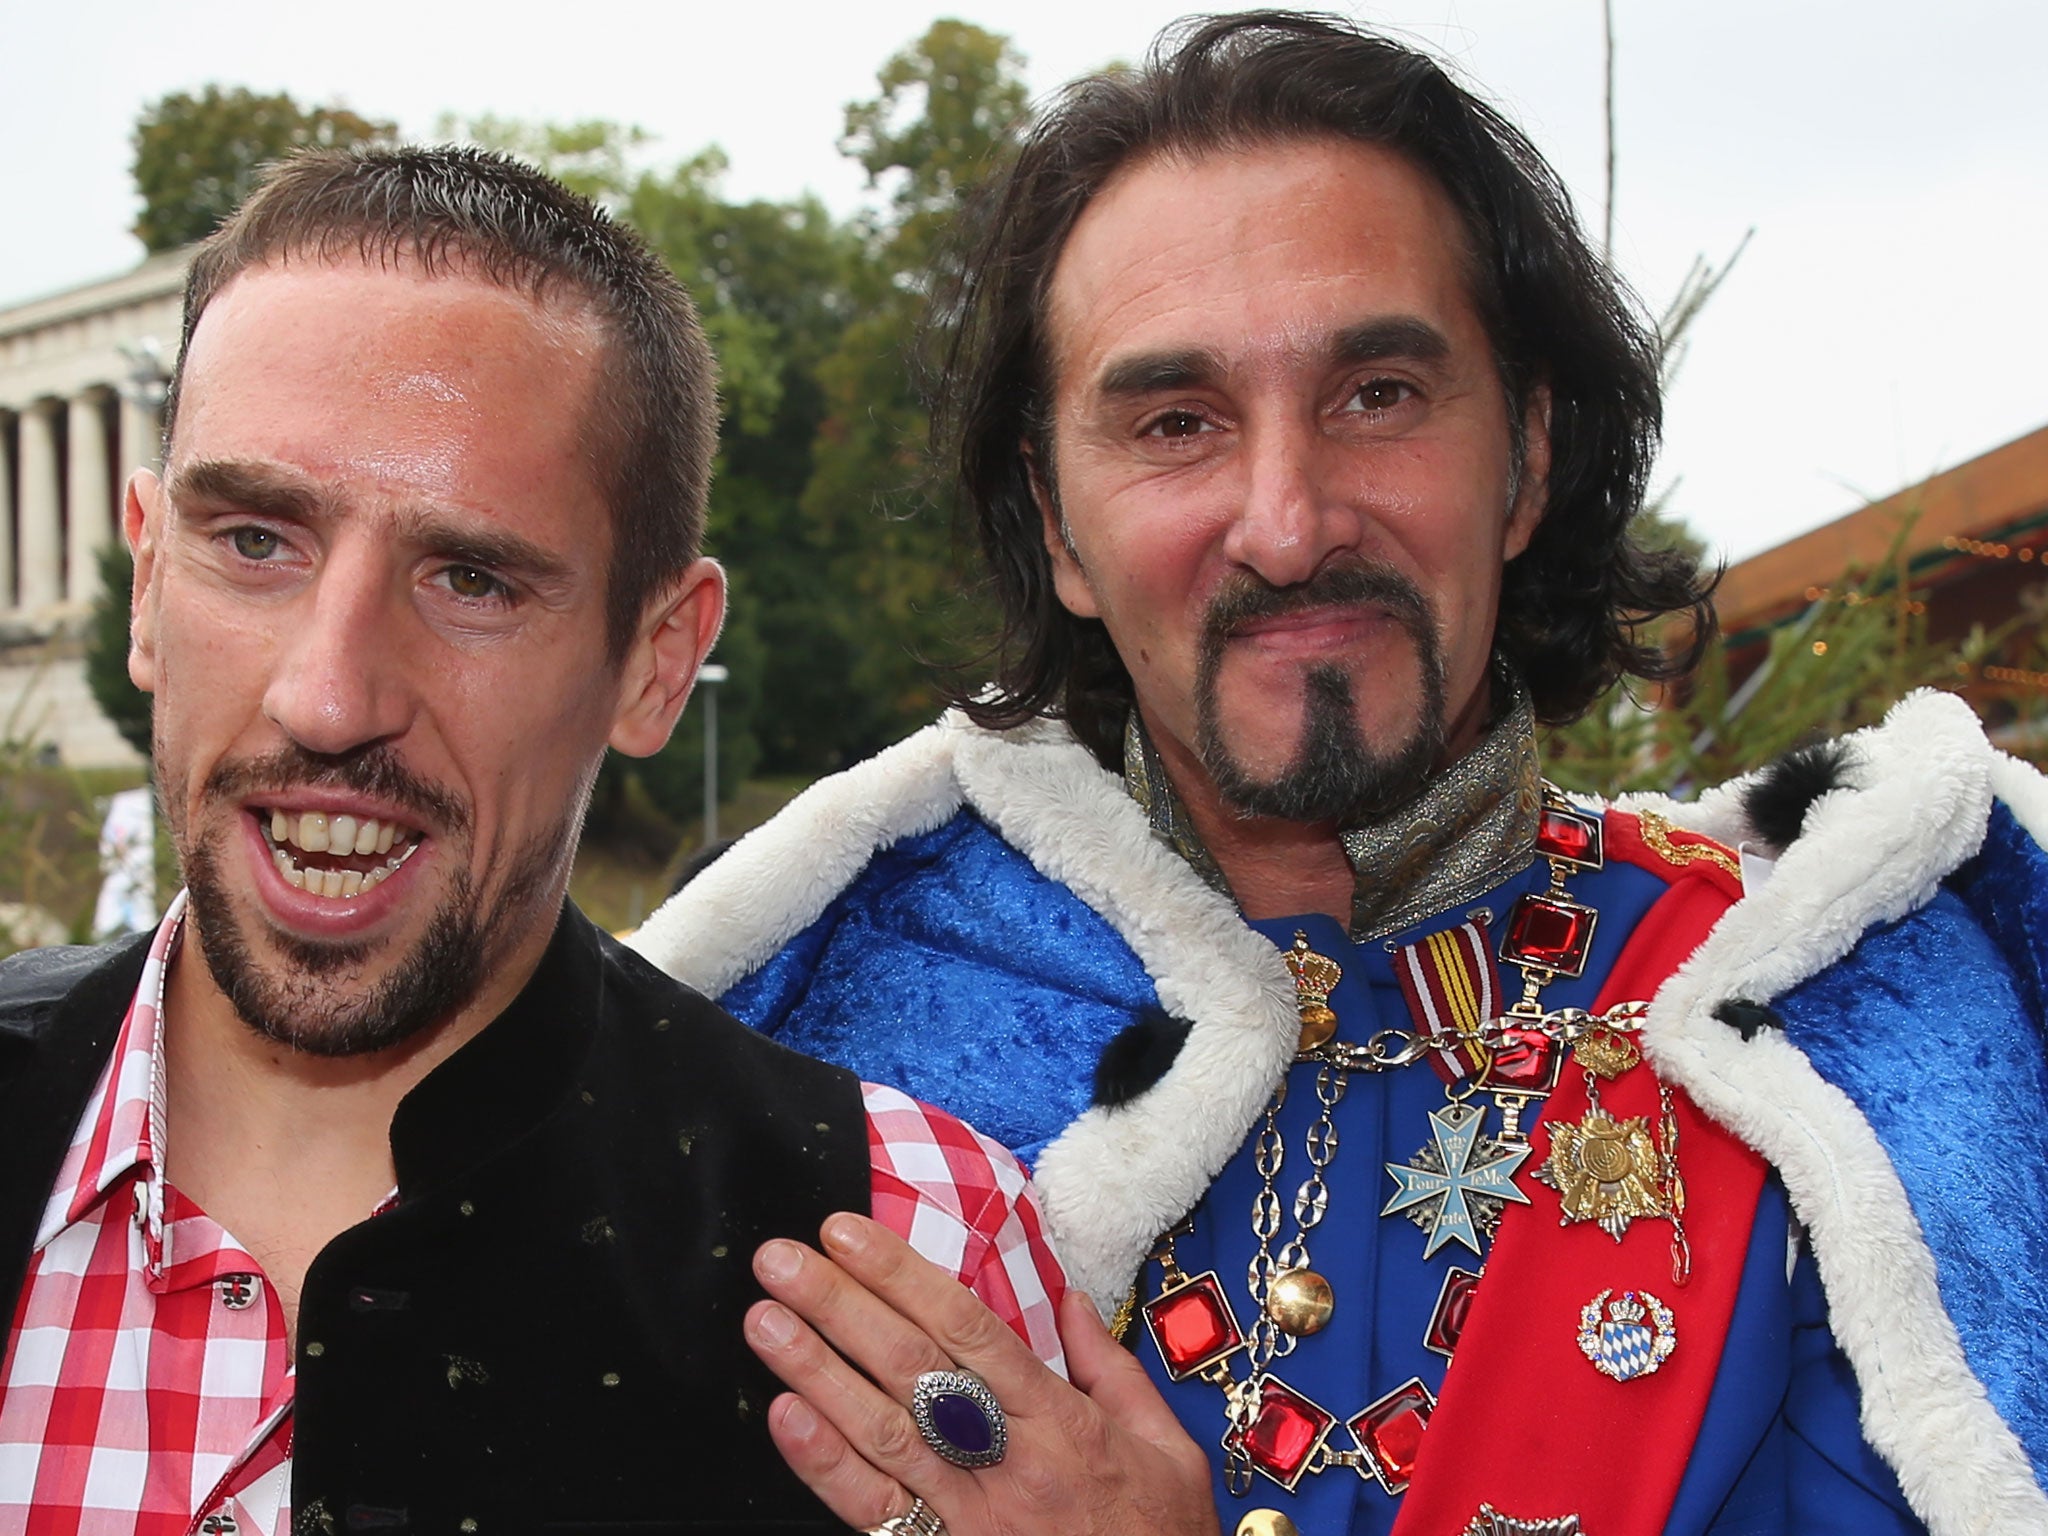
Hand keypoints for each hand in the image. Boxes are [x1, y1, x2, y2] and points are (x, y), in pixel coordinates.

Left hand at [746, 1212, 1220, 1535]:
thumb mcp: (1164, 1447)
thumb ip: (1111, 1368)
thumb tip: (1071, 1300)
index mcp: (1060, 1421)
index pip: (967, 1326)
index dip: (902, 1274)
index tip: (848, 1233)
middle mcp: (1007, 1461)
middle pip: (910, 1367)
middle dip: (840, 1306)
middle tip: (781, 1260)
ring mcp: (969, 1516)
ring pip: (881, 1432)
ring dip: (816, 1372)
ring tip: (763, 1323)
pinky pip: (876, 1511)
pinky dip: (825, 1467)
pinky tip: (785, 1420)